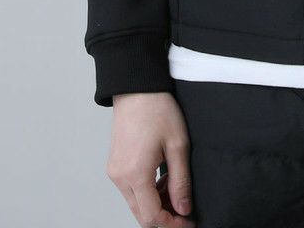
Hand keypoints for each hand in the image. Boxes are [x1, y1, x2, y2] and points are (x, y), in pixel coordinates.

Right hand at [107, 92, 194, 227]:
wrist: (137, 88)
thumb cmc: (157, 109)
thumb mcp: (178, 145)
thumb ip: (180, 181)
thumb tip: (184, 208)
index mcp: (135, 173)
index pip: (152, 216)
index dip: (172, 224)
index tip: (188, 221)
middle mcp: (120, 177)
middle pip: (142, 214)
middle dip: (165, 216)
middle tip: (185, 208)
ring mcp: (115, 171)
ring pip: (136, 203)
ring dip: (156, 203)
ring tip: (175, 186)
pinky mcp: (115, 165)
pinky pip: (131, 190)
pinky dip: (147, 192)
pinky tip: (162, 178)